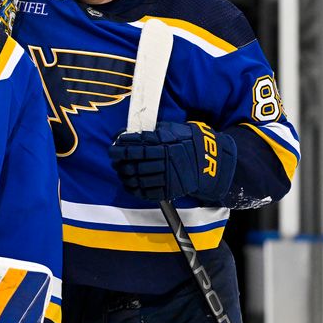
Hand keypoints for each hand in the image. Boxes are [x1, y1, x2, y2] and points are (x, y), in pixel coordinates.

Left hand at [109, 121, 236, 202]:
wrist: (210, 162)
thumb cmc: (188, 141)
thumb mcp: (173, 130)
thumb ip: (152, 132)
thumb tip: (128, 134)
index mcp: (166, 144)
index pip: (137, 146)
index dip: (122, 147)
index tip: (113, 146)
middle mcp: (166, 161)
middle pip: (135, 163)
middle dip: (120, 161)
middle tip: (113, 158)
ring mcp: (168, 177)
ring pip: (139, 178)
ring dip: (125, 174)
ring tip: (120, 170)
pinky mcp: (170, 190)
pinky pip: (147, 192)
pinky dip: (134, 189)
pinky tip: (129, 183)